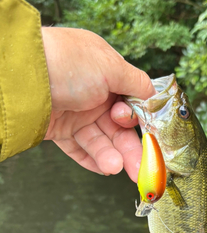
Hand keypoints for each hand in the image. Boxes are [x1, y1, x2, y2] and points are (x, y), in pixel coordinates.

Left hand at [42, 27, 154, 180]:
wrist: (25, 76)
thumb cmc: (68, 63)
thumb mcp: (111, 67)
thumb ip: (137, 83)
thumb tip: (154, 94)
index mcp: (108, 75)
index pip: (132, 104)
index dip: (140, 122)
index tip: (150, 138)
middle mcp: (94, 94)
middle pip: (118, 128)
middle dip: (131, 149)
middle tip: (141, 168)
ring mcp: (76, 112)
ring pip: (100, 140)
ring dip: (111, 156)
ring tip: (115, 167)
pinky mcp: (59, 129)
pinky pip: (79, 149)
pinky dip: (92, 160)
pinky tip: (104, 168)